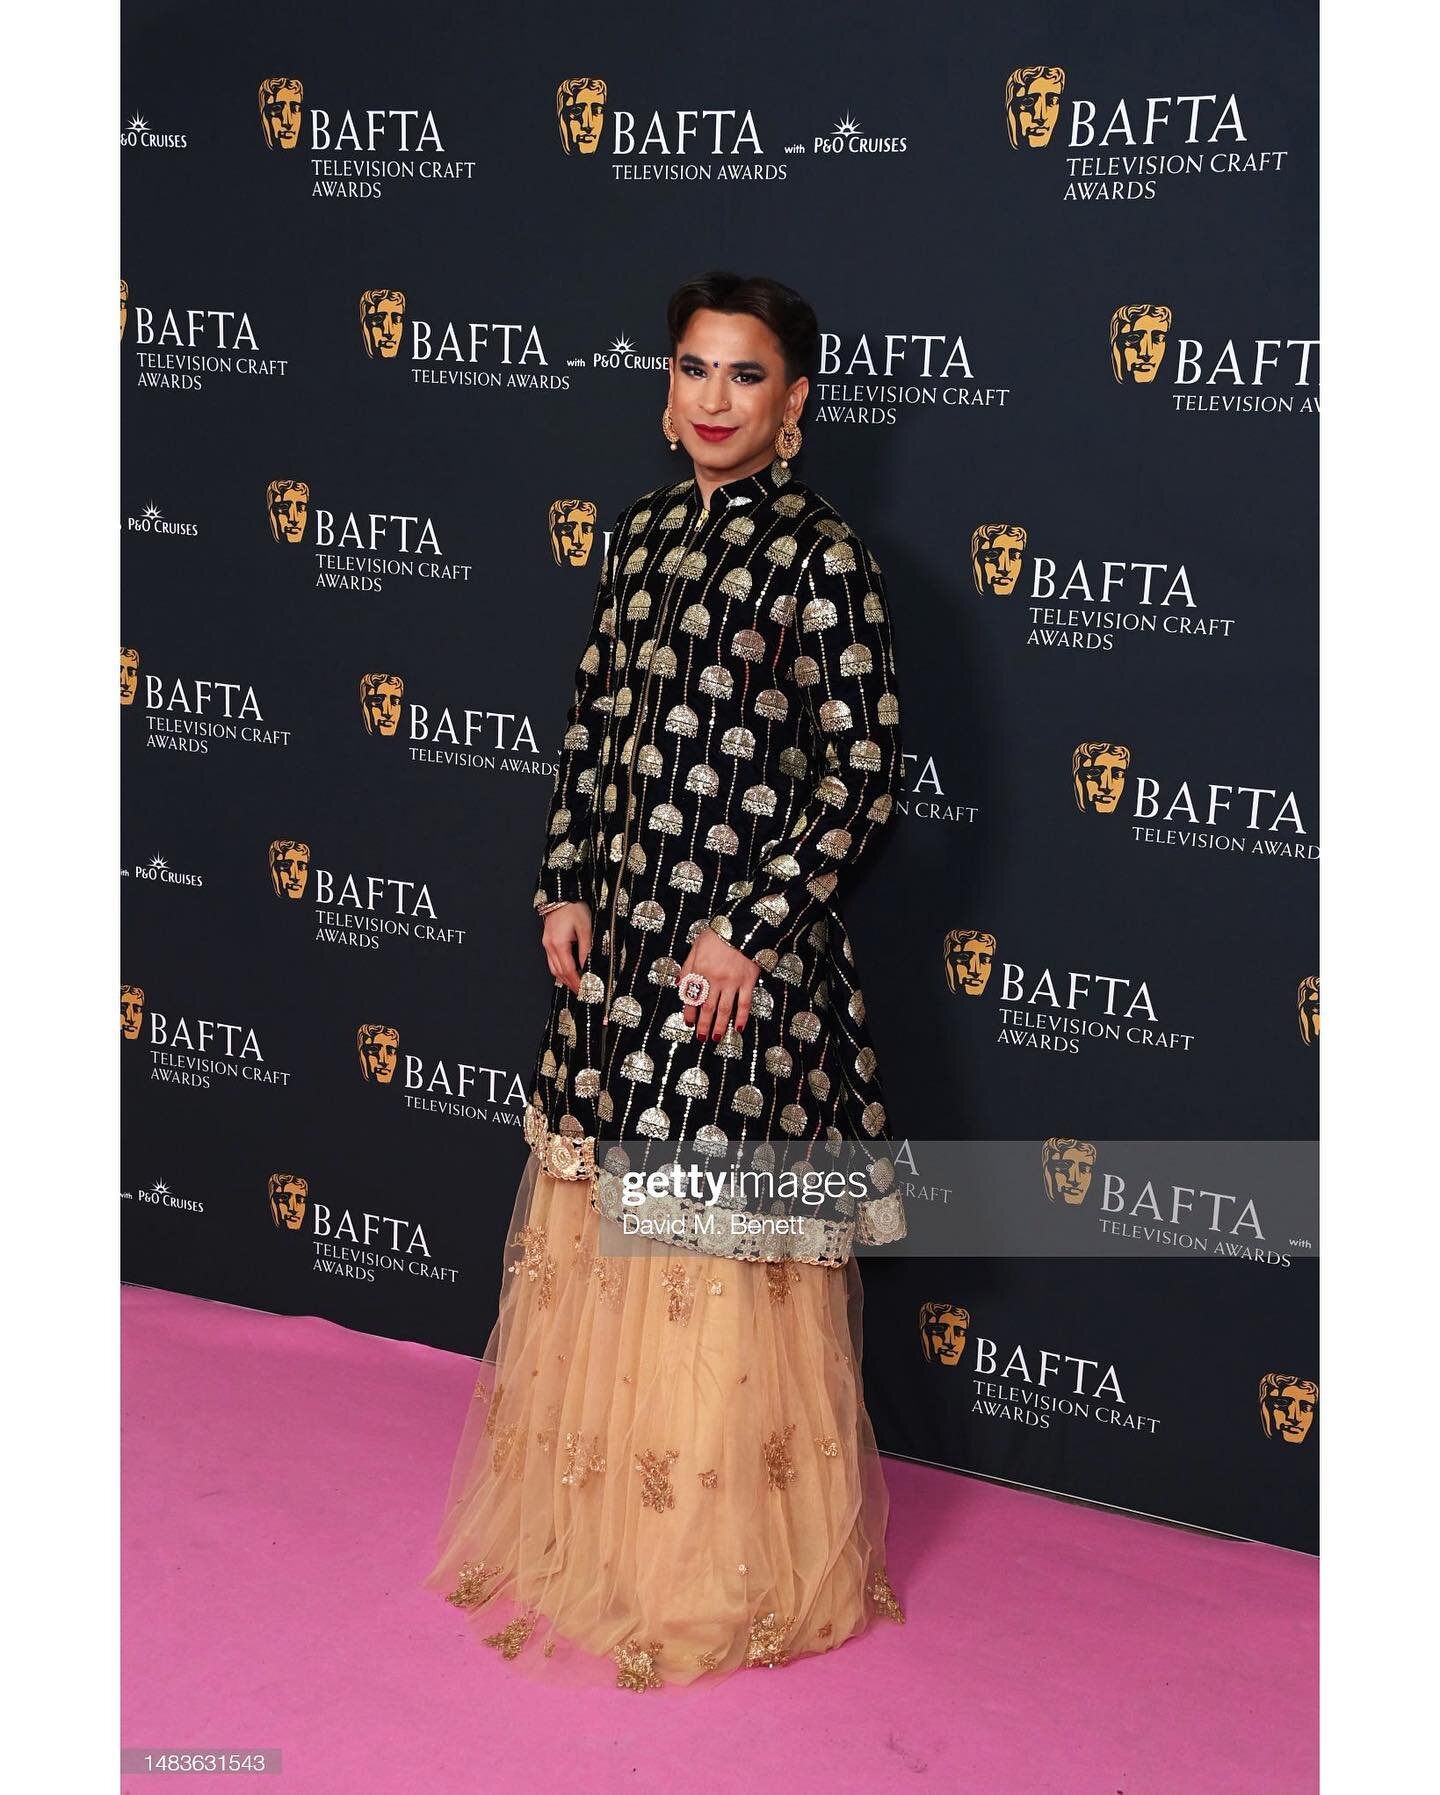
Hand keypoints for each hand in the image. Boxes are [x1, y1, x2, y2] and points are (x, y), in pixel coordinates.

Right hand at [541, 901, 591, 993]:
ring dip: (564, 978)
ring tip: (576, 984)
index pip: (568, 970)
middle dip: (570, 983)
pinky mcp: (547, 941)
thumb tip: (588, 966)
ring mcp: (546, 944)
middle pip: (558, 972)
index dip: (576, 982)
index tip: (584, 990)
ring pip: (553, 968)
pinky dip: (560, 969)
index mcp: (559, 944)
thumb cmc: (574, 908)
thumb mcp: (585, 928)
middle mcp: (549, 946)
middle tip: (581, 992)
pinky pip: (552, 961)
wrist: (562, 894)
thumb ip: (586, 949)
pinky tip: (568, 972)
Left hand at [678, 926, 758, 1040]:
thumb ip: (687, 966)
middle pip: (707, 1007)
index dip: (689, 1012)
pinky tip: (738, 1027)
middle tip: (701, 1038)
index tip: (689, 1023)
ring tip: (715, 1038)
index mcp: (700, 970)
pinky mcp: (748, 981)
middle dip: (703, 1024)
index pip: (692, 996)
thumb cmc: (717, 934)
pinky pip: (744, 1003)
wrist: (743, 925)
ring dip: (719, 1025)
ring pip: (724, 1009)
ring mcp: (732, 982)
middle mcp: (715, 979)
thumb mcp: (696, 946)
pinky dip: (741, 1017)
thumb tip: (679, 984)